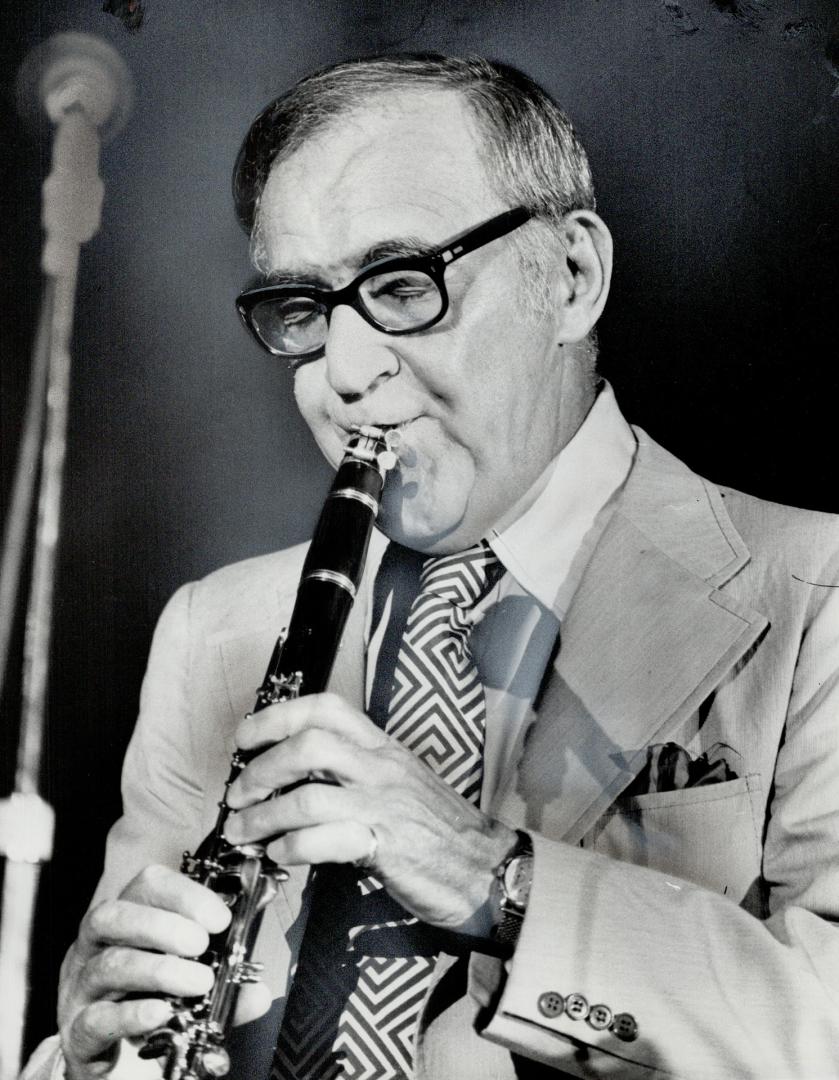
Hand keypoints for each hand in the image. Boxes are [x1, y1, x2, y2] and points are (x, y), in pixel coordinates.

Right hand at [57, 864, 270, 1078]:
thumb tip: (257, 994)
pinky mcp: (78, 1029)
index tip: (219, 917)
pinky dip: (132, 1014)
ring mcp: (83, 986)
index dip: (184, 894)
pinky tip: (160, 1011)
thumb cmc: (141, 993)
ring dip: (159, 970)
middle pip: (115, 916)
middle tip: (201, 944)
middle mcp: (97, 944)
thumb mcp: (182, 978)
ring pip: (109, 964)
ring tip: (197, 981)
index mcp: (126, 918)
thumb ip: (222, 983)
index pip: (147, 885)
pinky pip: (98, 1017)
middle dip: (162, 925)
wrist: (97, 1042)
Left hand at [224, 692, 516, 935]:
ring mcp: (384, 805)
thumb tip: (294, 776)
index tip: (245, 738)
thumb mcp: (398, 782)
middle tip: (238, 794)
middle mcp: (382, 767)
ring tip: (244, 832)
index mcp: (382, 747)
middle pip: (308, 745)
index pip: (325, 709)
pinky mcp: (385, 846)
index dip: (276, 717)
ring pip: (307, 796)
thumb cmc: (438, 828)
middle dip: (261, 768)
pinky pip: (324, 840)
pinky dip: (291, 847)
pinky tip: (279, 855)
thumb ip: (354, 771)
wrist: (486, 868)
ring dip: (262, 816)